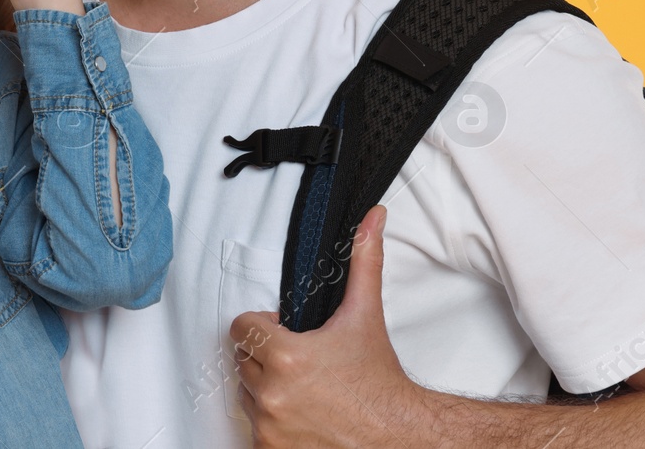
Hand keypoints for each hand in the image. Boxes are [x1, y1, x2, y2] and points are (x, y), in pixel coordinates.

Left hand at [230, 207, 434, 447]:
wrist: (402, 437)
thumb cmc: (380, 383)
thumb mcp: (366, 317)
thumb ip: (364, 263)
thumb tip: (371, 218)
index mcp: (287, 356)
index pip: (242, 327)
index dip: (264, 326)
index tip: (284, 332)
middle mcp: (273, 394)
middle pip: (244, 359)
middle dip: (267, 356)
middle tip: (301, 362)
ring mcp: (270, 427)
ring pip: (247, 393)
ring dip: (267, 388)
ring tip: (304, 389)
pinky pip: (253, 428)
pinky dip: (271, 423)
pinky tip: (301, 415)